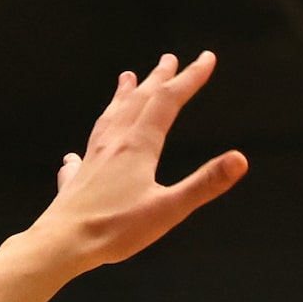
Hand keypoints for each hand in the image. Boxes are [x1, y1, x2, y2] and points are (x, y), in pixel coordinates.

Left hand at [33, 53, 247, 274]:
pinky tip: (76, 154)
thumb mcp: (169, 209)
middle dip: (157, 79)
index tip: (206, 58)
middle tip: (168, 59)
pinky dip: (88, 145)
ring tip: (126, 78)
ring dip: (122, 96)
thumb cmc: (116, 229)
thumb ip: (204, 184)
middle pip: (138, 101)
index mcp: (138, 146)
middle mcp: (114, 144)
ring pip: (110, 118)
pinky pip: (83, 154)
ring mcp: (91, 159)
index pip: (168, 101)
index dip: (190, 78)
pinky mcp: (76, 180)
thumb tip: (240, 159)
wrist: (62, 243)